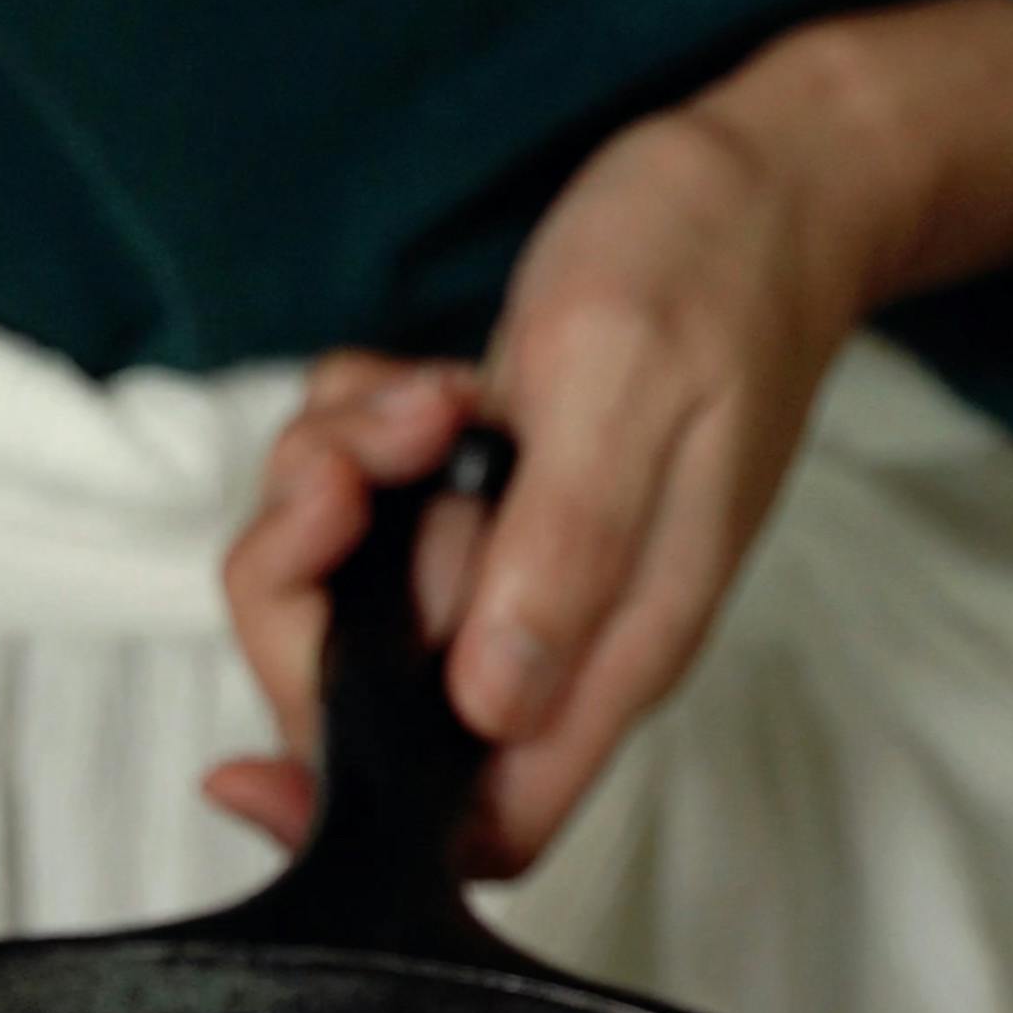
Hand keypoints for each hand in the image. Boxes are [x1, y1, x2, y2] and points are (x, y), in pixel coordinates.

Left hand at [211, 0, 1012, 877]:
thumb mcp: (627, 393)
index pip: (480, 824)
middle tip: (357, 474)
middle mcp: (547, 641)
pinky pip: (352, 518)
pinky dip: (350, 446)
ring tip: (415, 406)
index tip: (251, 768)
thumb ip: (563, 553)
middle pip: (362, 710)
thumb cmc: (714, 274)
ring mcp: (503, 577)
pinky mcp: (470, 509)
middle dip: (312, 593)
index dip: (354, 819)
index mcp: (605, 656)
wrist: (761, 187)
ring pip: (339, 601)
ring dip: (328, 493)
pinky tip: (418, 391)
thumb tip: (495, 704)